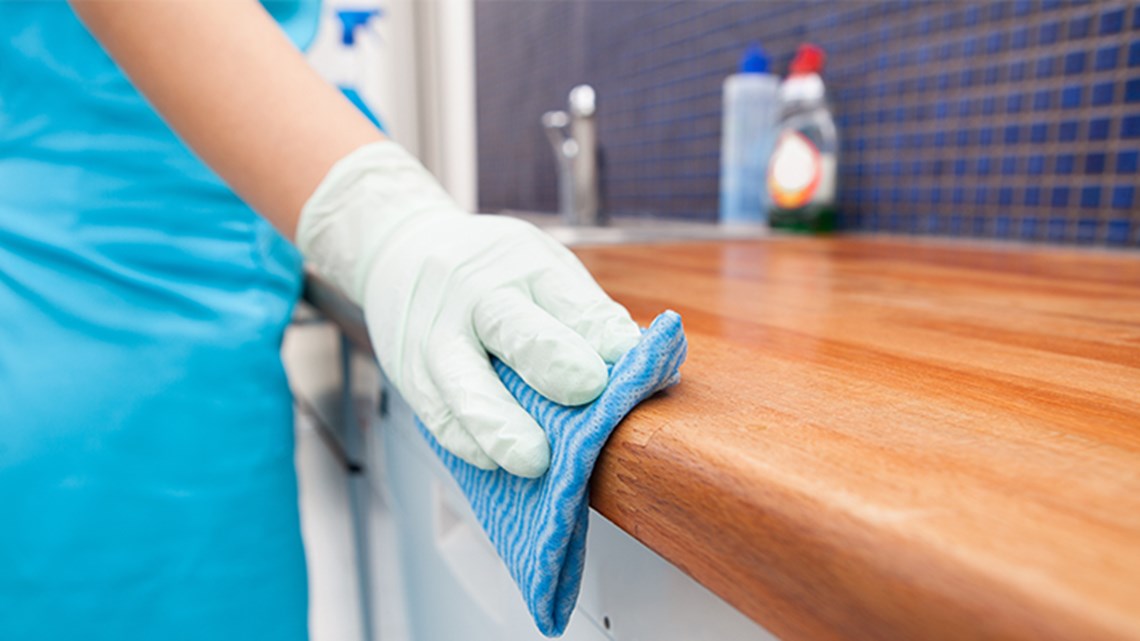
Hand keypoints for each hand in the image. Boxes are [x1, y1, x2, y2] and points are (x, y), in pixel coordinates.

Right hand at [297, 142, 640, 476]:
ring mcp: (437, 336)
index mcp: (524, 265)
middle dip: (552, 360)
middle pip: (514, 328)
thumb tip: (643, 365)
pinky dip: (466, 440)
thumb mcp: (540, 265)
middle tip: (587, 390)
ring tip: (533, 460)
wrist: (399, 250)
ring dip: (500, 424)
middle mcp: (478, 296)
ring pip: (464, 383)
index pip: (568, 298)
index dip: (600, 330)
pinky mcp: (409, 373)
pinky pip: (437, 413)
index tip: (630, 356)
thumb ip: (584, 313)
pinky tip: (492, 462)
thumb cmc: (492, 269)